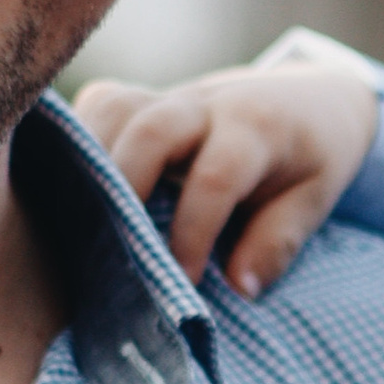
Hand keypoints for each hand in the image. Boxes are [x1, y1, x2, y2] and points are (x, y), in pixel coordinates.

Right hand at [74, 60, 378, 293]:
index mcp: (258, 128)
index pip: (216, 176)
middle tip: (114, 251)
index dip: (194, 231)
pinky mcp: (143, 98)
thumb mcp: (315, 197)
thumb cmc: (312, 156)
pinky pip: (98, 105)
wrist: (310, 96)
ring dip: (88, 162)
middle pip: (151, 130)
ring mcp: (169, 96)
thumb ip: (278, 240)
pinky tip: (68, 188)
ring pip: (113, 109)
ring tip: (79, 224)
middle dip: (125, 189)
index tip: (183, 281)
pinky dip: (76, 140)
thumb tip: (238, 287)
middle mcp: (207, 105)